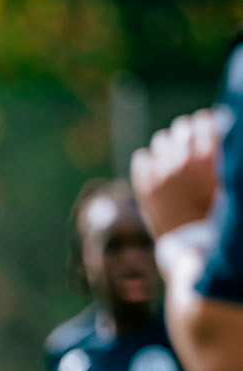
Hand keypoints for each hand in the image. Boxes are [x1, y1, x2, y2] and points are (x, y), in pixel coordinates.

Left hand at [130, 109, 219, 239]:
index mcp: (211, 158)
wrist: (197, 251)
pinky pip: (141, 157)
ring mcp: (162, 173)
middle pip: (182, 126)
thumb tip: (223, 128)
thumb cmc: (222, 217)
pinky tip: (160, 171)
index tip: (210, 132)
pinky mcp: (145, 187)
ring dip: (170, 145)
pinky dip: (150, 161)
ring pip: (161, 139)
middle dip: (189, 134)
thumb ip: (225, 157)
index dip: (208, 124)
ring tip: (177, 159)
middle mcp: (184, 161)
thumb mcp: (227, 185)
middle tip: (194, 147)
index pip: (205, 119)